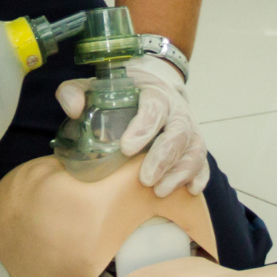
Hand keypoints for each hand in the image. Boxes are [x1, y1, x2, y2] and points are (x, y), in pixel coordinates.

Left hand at [56, 56, 208, 196]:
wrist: (150, 87)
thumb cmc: (120, 93)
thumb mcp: (94, 85)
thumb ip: (75, 92)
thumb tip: (73, 108)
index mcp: (154, 93)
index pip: (154, 107)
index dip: (143, 126)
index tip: (126, 147)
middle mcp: (177, 111)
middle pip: (178, 133)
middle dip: (163, 157)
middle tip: (145, 179)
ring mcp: (189, 129)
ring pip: (194, 150)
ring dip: (180, 172)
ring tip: (160, 191)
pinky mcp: (194, 146)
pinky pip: (204, 162)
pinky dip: (200, 177)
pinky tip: (190, 191)